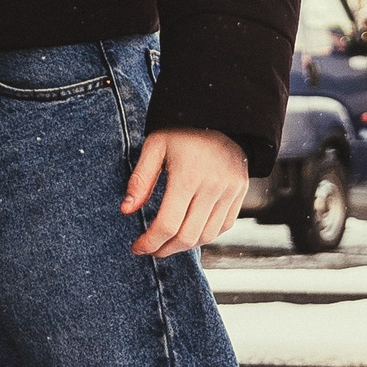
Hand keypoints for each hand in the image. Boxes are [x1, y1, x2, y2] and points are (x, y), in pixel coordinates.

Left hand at [122, 127, 247, 257]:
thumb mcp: (155, 146)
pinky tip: (188, 233)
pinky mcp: (240, 193)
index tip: (137, 247)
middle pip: (188, 236)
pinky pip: (223, 226)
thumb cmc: (182, 132)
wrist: (220, 116)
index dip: (150, 242)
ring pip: (207, 235)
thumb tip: (126, 210)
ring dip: (184, 246)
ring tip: (166, 244)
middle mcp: (213, 186)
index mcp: (188, 176)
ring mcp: (230, 191)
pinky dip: (205, 236)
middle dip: (165, 249)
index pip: (168, 224)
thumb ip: (140, 179)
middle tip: (150, 250)